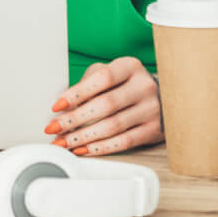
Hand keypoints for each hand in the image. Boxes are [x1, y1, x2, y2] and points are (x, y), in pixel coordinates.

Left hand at [43, 56, 162, 156]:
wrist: (162, 97)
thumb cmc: (127, 84)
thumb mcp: (111, 73)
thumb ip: (89, 83)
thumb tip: (64, 106)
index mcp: (130, 67)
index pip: (102, 78)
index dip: (77, 93)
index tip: (57, 106)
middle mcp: (143, 87)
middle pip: (105, 105)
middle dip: (75, 119)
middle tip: (54, 128)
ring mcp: (151, 109)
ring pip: (113, 126)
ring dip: (84, 137)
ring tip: (64, 142)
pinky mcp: (153, 130)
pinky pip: (124, 142)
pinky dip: (101, 148)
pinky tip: (84, 149)